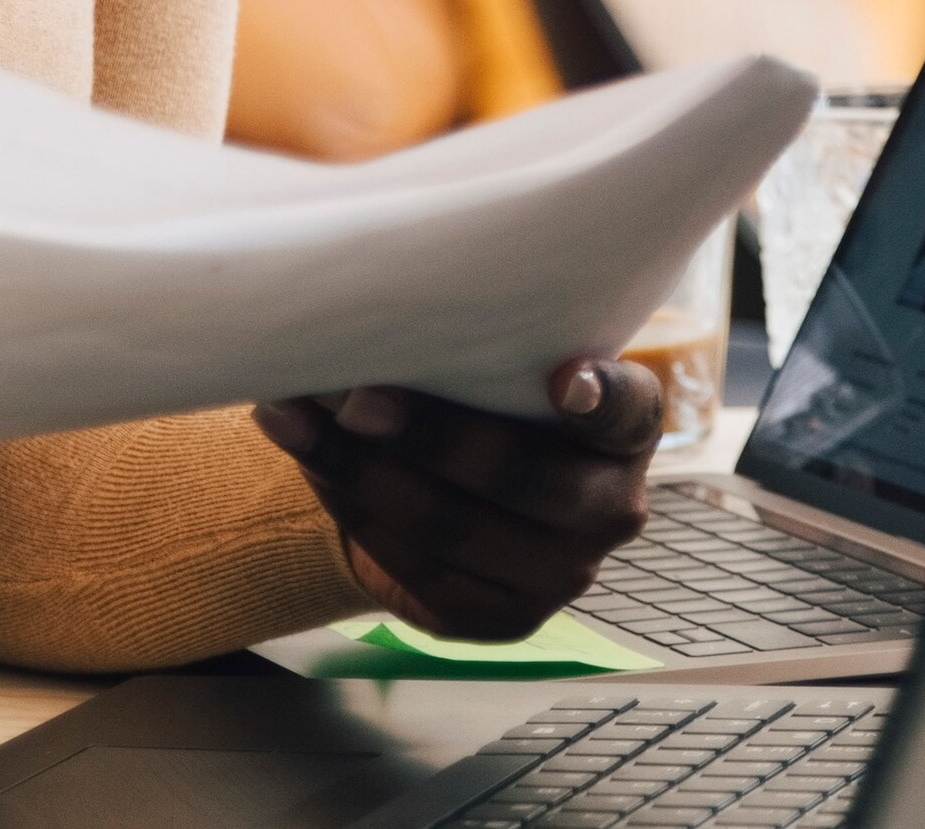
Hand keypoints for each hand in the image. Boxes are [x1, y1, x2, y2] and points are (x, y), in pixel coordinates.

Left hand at [254, 356, 664, 642]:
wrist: (469, 495)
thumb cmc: (489, 397)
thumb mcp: (508, 362)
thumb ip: (483, 343)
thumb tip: (380, 305)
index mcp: (630, 428)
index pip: (628, 409)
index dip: (598, 397)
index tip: (561, 379)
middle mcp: (613, 506)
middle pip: (518, 473)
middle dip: (426, 433)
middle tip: (352, 395)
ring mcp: (564, 574)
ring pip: (452, 527)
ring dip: (359, 470)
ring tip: (294, 416)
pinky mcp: (504, 620)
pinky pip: (416, 567)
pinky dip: (350, 508)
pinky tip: (309, 459)